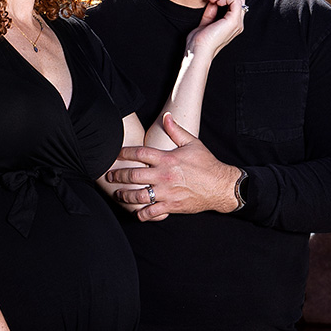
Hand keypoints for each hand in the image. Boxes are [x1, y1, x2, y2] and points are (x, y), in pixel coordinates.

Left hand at [107, 113, 240, 218]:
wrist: (220, 186)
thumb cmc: (206, 164)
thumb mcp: (192, 143)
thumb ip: (176, 131)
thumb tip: (166, 116)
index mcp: (167, 159)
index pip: (140, 153)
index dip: (125, 153)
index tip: (116, 154)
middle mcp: (164, 176)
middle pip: (133, 175)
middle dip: (118, 176)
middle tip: (110, 176)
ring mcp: (166, 192)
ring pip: (138, 196)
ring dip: (125, 195)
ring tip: (119, 194)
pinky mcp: (171, 206)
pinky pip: (151, 213)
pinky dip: (141, 214)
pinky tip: (136, 212)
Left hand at [185, 0, 246, 58]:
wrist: (198, 50)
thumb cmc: (199, 40)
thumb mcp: (205, 21)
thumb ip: (212, 10)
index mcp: (232, 25)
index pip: (236, 4)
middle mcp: (237, 24)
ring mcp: (237, 23)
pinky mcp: (234, 21)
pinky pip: (235, 1)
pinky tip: (215, 1)